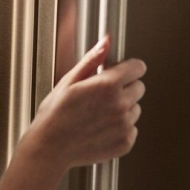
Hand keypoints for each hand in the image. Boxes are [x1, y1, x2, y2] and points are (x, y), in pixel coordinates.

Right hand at [21, 34, 146, 168]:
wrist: (50, 148)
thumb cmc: (55, 115)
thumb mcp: (70, 80)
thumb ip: (93, 59)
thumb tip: (106, 42)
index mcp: (108, 86)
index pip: (138, 68)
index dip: (128, 68)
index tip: (120, 72)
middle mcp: (120, 105)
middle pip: (139, 87)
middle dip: (125, 87)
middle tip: (103, 95)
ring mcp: (124, 126)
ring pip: (135, 109)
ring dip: (123, 109)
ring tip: (99, 114)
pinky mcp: (125, 143)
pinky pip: (132, 129)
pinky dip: (121, 128)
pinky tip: (101, 128)